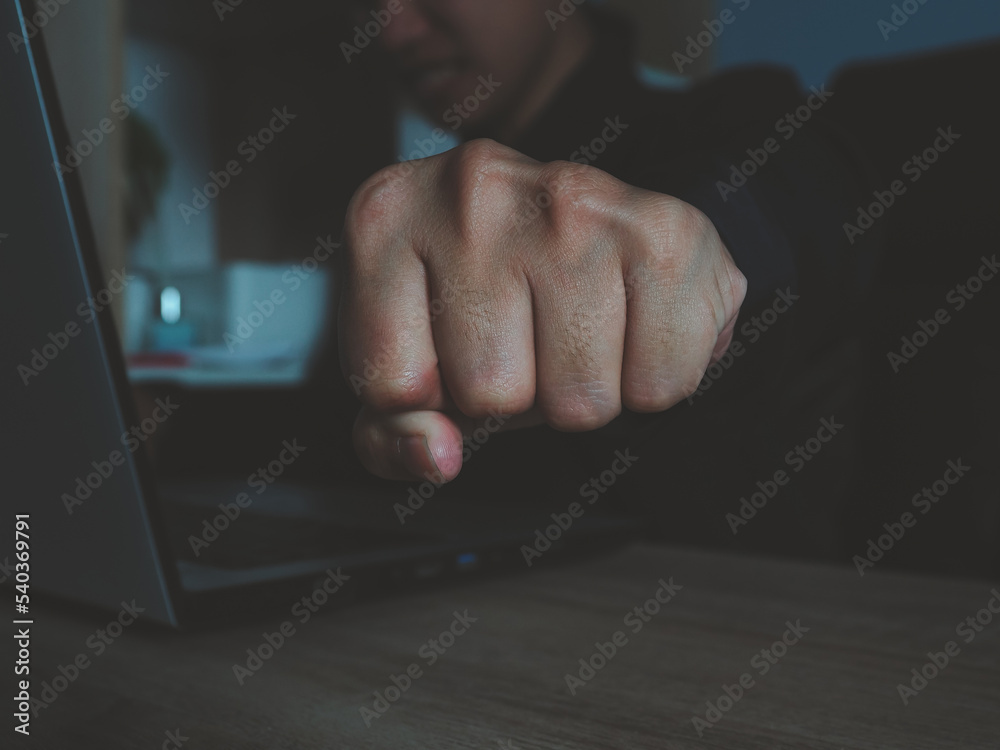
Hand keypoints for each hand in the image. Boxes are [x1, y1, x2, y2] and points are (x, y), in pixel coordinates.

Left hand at [339, 139, 745, 481]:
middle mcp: (474, 190)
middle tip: (526, 340)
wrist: (583, 224)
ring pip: (580, 399)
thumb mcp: (404, 362)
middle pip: (493, 393)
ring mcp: (572, 202)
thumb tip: (438, 457)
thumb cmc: (481, 299)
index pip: (395, 388)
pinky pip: (661, 383)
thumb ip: (390, 433)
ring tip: (577, 331)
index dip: (431, 397)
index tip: (446, 352)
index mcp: (386, 219)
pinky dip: (653, 379)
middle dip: (516, 395)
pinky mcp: (664, 227)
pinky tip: (630, 326)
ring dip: (585, 391)